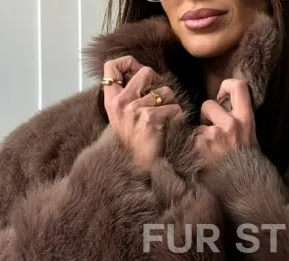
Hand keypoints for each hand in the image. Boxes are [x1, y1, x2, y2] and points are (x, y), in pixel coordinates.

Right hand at [102, 56, 182, 171]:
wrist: (135, 169)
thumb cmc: (132, 144)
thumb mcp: (121, 117)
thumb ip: (126, 96)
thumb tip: (141, 75)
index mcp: (111, 100)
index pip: (111, 66)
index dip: (127, 62)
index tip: (137, 71)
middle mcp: (121, 102)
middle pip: (145, 71)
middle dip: (158, 82)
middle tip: (159, 98)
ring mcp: (135, 110)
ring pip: (165, 90)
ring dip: (170, 103)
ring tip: (165, 117)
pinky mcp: (150, 119)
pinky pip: (174, 107)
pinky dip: (177, 116)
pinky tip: (171, 126)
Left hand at [195, 79, 257, 166]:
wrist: (243, 191)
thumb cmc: (246, 167)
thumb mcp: (249, 139)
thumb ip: (237, 122)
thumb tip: (222, 108)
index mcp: (246, 120)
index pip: (239, 87)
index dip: (227, 85)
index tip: (221, 96)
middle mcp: (230, 124)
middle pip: (208, 104)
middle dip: (205, 117)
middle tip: (211, 133)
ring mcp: (213, 136)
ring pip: (196, 126)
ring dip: (199, 136)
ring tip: (208, 153)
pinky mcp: (199, 147)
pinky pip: (190, 141)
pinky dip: (193, 150)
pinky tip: (202, 161)